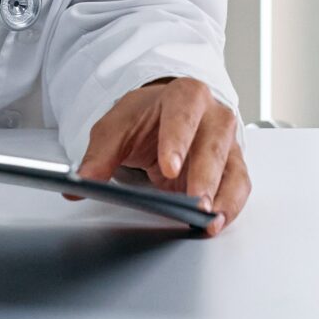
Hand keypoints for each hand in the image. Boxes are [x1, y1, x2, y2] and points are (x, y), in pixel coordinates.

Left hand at [72, 77, 251, 235]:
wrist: (161, 117)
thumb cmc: (144, 120)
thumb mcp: (115, 129)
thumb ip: (99, 156)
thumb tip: (80, 183)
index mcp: (185, 95)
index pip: (185, 112)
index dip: (178, 139)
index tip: (169, 168)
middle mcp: (213, 115)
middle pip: (215, 142)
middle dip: (206, 175)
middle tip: (195, 203)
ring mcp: (227, 142)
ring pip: (233, 167)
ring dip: (223, 196)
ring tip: (208, 221)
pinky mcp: (232, 166)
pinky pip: (238, 187)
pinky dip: (230, 206)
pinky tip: (215, 223)